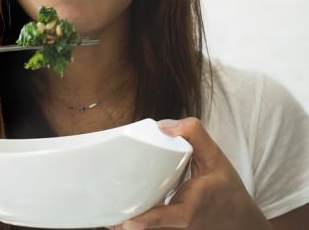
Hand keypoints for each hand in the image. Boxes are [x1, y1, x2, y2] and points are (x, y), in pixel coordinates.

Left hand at [110, 118, 271, 229]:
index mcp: (188, 210)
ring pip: (147, 228)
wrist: (240, 220)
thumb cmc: (227, 188)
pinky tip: (120, 215)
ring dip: (127, 222)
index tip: (126, 221)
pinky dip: (137, 221)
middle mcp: (178, 225)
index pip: (163, 217)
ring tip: (108, 212)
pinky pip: (151, 226)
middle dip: (126, 219)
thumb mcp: (216, 156)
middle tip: (106, 207)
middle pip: (147, 224)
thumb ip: (194, 134)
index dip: (144, 220)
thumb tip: (163, 127)